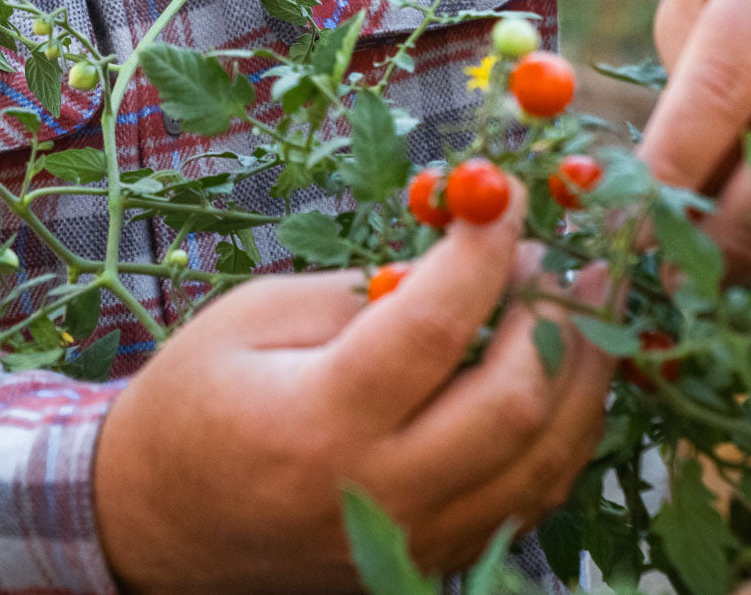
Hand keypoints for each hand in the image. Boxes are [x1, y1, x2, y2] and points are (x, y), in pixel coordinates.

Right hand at [93, 183, 614, 594]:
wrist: (156, 525)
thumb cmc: (193, 401)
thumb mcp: (253, 316)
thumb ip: (358, 292)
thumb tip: (458, 260)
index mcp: (320, 419)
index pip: (435, 326)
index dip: (483, 251)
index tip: (503, 191)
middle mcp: (378, 492)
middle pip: (512, 404)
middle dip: (555, 315)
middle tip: (565, 253)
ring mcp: (412, 541)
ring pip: (542, 463)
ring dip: (583, 376)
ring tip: (594, 304)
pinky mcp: (429, 562)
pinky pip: (527, 500)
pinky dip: (560, 434)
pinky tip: (567, 375)